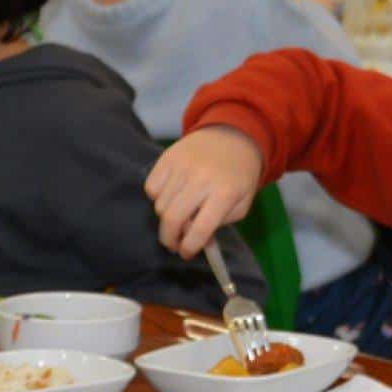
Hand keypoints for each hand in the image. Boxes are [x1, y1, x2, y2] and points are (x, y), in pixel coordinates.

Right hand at [145, 126, 264, 257]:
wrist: (233, 137)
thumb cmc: (239, 176)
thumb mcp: (241, 203)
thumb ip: (220, 224)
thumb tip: (197, 242)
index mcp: (225, 193)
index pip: (200, 229)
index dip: (189, 247)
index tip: (186, 253)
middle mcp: (201, 179)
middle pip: (172, 218)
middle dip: (169, 239)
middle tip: (173, 244)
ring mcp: (182, 166)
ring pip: (160, 205)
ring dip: (166, 218)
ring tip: (178, 216)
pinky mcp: (168, 157)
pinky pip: (151, 187)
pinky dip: (156, 197)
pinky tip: (171, 195)